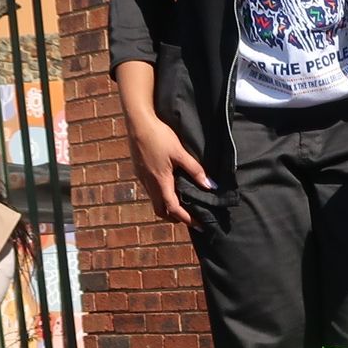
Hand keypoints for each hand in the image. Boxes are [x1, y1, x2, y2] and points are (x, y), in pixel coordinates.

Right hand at [123, 109, 213, 226]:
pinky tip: (168, 187)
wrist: (137, 122)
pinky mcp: (139, 171)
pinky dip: (160, 195)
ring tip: (181, 203)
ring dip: (167, 206)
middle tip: (189, 217)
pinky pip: (150, 190)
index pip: (173, 209)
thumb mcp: (180, 153)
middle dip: (174, 217)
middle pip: (161, 210)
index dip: (187, 219)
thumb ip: (195, 170)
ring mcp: (142, 178)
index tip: (199, 225)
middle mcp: (149, 184)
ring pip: (154, 200)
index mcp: (160, 182)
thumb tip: (210, 186)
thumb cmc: (159, 136)